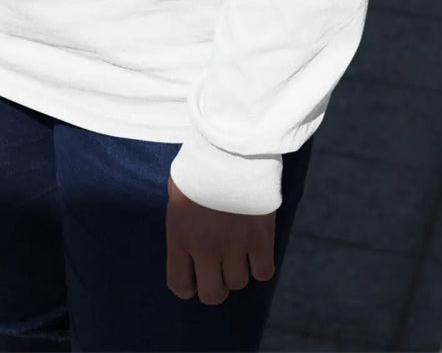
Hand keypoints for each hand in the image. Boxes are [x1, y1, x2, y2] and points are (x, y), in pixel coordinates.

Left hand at [165, 174, 276, 304]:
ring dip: (239, 269)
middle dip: (217, 284)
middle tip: (221, 266)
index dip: (190, 285)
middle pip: (212, 294)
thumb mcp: (178, 194)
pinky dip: (261, 264)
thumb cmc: (199, 165)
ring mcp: (233, 244)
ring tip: (239, 247)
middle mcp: (205, 247)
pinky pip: (263, 272)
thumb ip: (182, 226)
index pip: (180, 286)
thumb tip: (187, 247)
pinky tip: (256, 247)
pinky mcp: (260, 238)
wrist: (228, 145)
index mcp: (179, 236)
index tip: (197, 274)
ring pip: (239, 282)